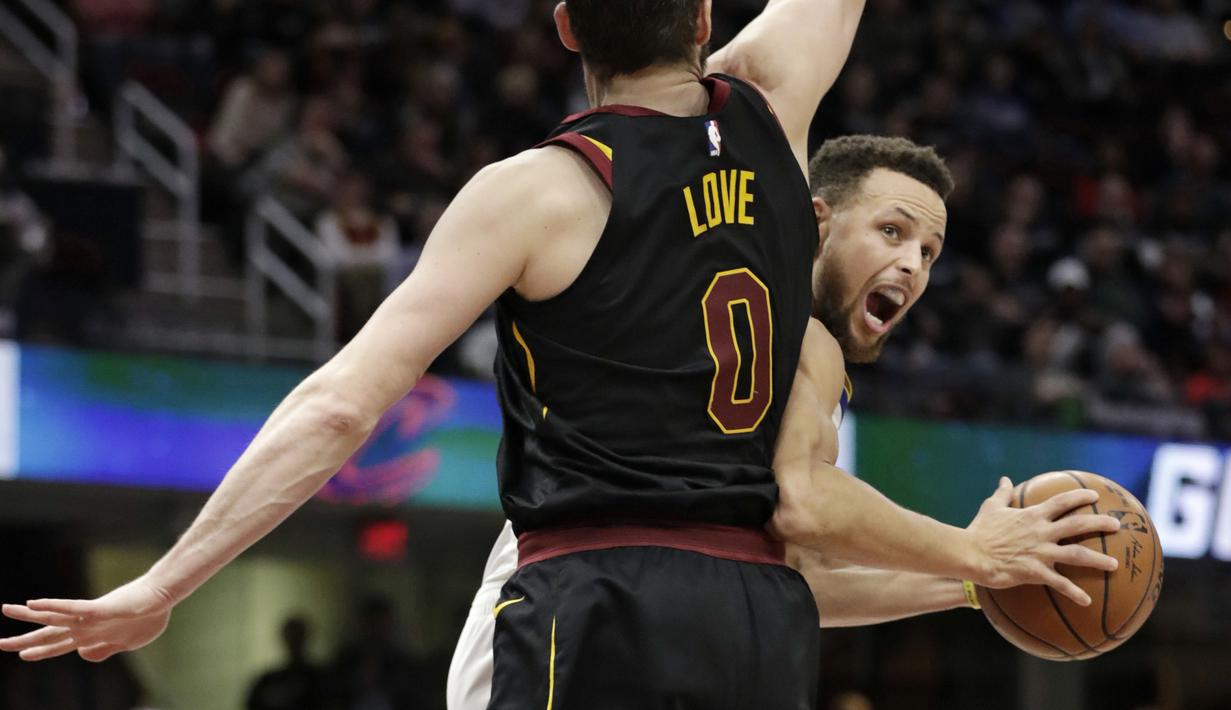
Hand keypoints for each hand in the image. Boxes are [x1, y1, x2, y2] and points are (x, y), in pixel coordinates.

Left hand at [0, 577, 173, 661]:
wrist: (163, 597)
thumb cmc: (149, 616)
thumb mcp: (126, 643)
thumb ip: (104, 650)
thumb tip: (82, 655)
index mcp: (93, 635)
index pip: (60, 645)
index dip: (41, 651)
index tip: (23, 653)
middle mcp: (87, 626)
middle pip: (50, 634)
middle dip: (24, 640)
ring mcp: (91, 617)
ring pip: (54, 619)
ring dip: (29, 617)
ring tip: (7, 609)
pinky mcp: (100, 608)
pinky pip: (72, 608)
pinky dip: (53, 606)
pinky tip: (36, 603)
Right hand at [966, 477, 1120, 605]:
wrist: (971, 553)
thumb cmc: (980, 531)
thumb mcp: (991, 507)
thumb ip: (1002, 494)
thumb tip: (1005, 479)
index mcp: (1032, 515)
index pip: (1061, 502)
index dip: (1080, 497)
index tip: (1095, 495)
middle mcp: (1042, 532)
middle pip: (1078, 524)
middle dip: (1100, 523)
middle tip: (1117, 525)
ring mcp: (1041, 552)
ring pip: (1077, 554)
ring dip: (1098, 559)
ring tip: (1114, 564)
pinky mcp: (1036, 572)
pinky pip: (1060, 583)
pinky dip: (1074, 593)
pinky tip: (1087, 601)